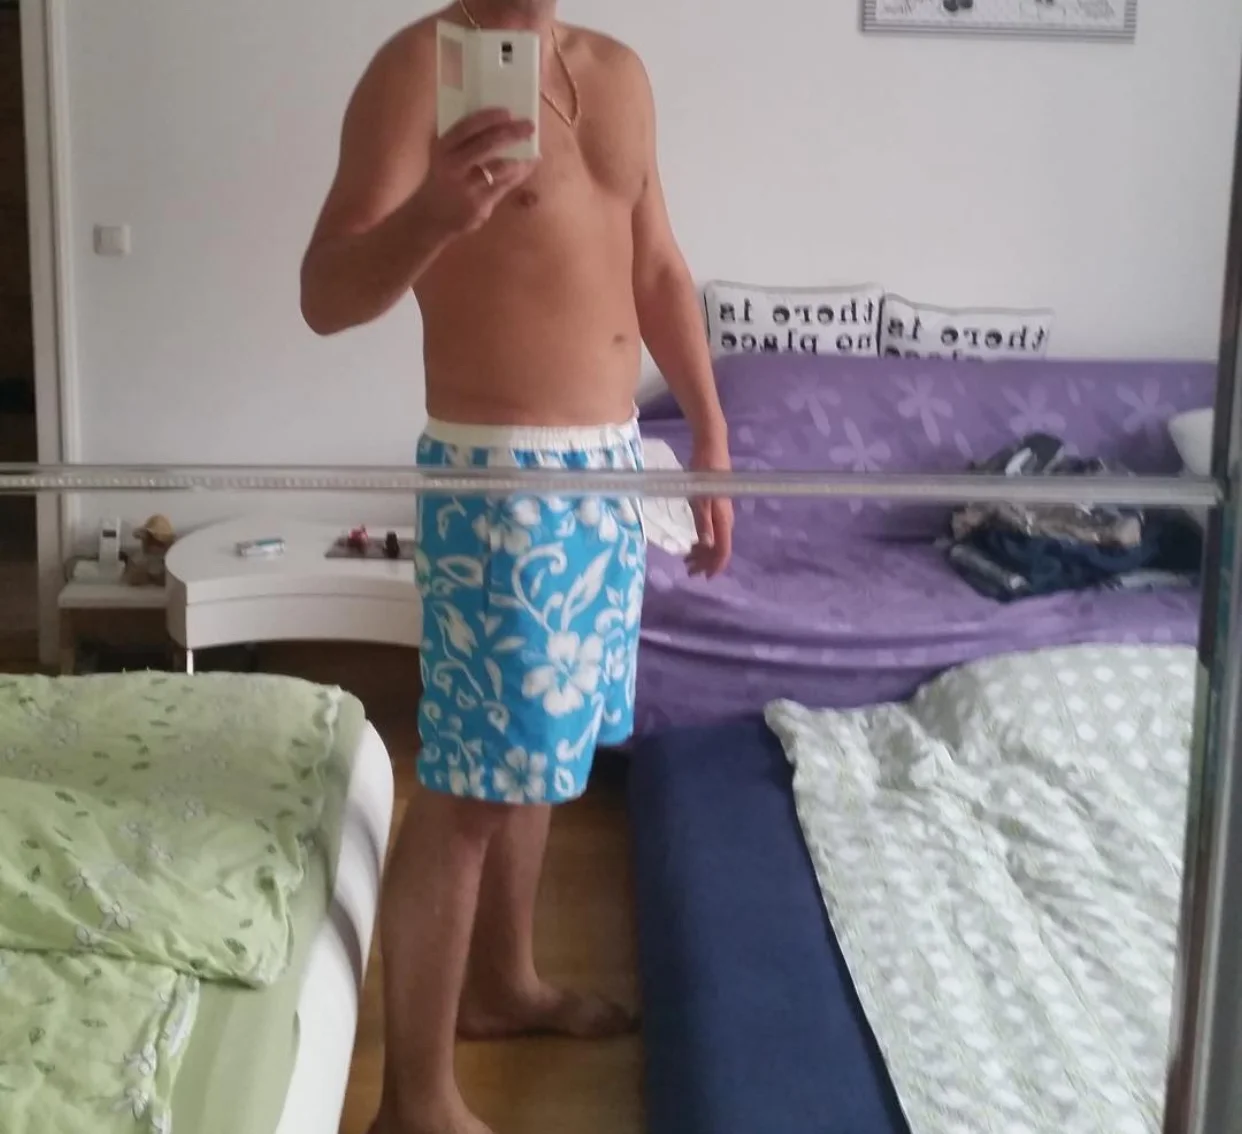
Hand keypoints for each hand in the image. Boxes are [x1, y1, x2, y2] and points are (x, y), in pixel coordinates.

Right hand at [416, 109, 537, 236]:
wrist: (429, 218)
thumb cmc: (441, 180)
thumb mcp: (443, 157)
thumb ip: (461, 141)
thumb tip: (496, 122)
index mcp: (443, 148)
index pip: (466, 127)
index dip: (488, 118)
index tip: (508, 112)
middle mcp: (453, 166)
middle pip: (487, 144)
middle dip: (512, 133)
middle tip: (529, 126)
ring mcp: (467, 188)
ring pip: (500, 167)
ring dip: (520, 157)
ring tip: (533, 150)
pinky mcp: (479, 205)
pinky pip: (504, 186)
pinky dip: (518, 175)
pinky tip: (526, 168)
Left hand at [686, 442, 733, 578]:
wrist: (711, 447)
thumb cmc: (704, 470)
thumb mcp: (700, 497)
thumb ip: (703, 521)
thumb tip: (707, 545)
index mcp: (723, 519)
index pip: (723, 550)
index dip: (715, 566)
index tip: (704, 577)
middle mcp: (725, 519)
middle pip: (719, 549)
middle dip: (705, 562)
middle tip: (688, 570)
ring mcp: (721, 513)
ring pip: (714, 541)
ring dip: (702, 553)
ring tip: (687, 560)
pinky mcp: (716, 507)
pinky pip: (711, 531)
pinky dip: (702, 540)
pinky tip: (693, 543)